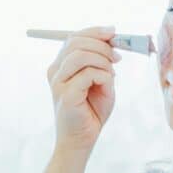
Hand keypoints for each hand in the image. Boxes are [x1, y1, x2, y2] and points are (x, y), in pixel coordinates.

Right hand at [48, 25, 122, 154]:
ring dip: (103, 61)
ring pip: (81, 55)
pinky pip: (89, 74)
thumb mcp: (100, 80)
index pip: (73, 37)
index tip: (112, 32)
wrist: (82, 140)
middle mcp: (55, 71)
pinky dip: (104, 76)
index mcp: (60, 66)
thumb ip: (102, 61)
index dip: (94, 31)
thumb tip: (111, 37)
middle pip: (76, 42)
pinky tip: (107, 86)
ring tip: (112, 74)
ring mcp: (58, 83)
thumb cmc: (91, 111)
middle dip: (101, 45)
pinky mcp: (66, 95)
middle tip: (117, 57)